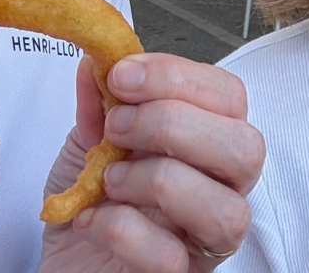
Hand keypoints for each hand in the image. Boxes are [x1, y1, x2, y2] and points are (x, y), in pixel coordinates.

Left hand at [39, 53, 263, 272]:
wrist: (62, 264)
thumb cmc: (90, 202)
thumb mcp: (89, 140)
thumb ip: (99, 100)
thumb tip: (100, 56)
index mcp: (206, 143)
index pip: (229, 97)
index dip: (179, 77)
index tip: (122, 76)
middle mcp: (219, 190)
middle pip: (245, 149)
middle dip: (174, 125)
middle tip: (118, 128)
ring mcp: (204, 241)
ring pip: (226, 210)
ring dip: (156, 181)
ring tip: (109, 180)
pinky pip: (171, 257)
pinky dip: (122, 229)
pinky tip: (92, 218)